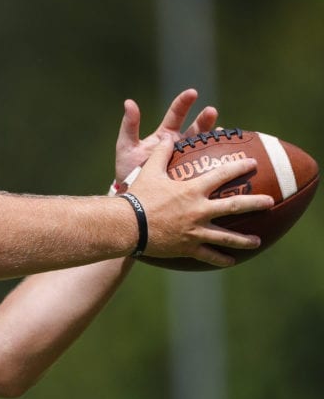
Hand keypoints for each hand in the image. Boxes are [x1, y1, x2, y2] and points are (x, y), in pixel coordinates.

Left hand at [113, 88, 218, 187]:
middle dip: (205, 119)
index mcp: (165, 136)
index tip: (192, 93)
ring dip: (215, 138)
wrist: (133, 199)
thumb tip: (129, 102)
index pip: (176, 114)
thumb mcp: (126, 146)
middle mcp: (180, 145)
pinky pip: (208, 167)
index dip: (184, 102)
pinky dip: (218, 160)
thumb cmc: (128, 169)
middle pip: (196, 128)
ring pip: (206, 145)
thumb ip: (129, 126)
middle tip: (211, 112)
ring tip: (221, 132)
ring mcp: (188, 160)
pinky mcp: (193, 176)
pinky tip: (226, 158)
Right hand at [127, 137, 272, 266]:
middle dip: (255, 203)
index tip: (253, 164)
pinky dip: (221, 259)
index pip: (222, 175)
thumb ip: (162, 154)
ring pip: (226, 236)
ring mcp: (196, 231)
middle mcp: (199, 210)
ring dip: (244, 239)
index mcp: (192, 190)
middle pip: (234, 206)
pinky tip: (231, 261)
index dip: (239, 168)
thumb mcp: (149, 171)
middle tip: (270, 202)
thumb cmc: (138, 196)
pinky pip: (209, 255)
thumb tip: (168, 137)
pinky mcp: (188, 247)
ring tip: (257, 241)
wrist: (128, 225)